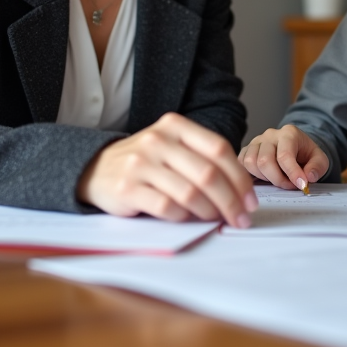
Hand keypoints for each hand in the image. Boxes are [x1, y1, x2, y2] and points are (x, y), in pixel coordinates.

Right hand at [77, 112, 257, 226]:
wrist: (96, 169)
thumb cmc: (145, 161)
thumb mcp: (171, 146)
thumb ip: (202, 159)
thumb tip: (241, 191)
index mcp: (175, 126)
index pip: (219, 150)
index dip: (240, 178)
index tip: (251, 201)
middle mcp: (158, 141)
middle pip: (209, 174)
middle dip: (231, 201)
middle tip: (241, 219)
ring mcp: (141, 163)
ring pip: (190, 193)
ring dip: (210, 212)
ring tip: (217, 220)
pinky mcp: (128, 188)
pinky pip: (167, 208)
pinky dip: (185, 217)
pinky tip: (189, 219)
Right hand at [238, 125, 328, 190]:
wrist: (296, 148)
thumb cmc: (306, 154)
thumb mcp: (320, 159)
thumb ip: (317, 167)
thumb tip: (308, 177)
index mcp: (288, 133)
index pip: (284, 155)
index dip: (292, 173)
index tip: (300, 185)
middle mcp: (270, 135)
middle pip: (265, 161)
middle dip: (278, 179)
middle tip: (289, 185)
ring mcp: (256, 142)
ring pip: (251, 163)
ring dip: (264, 178)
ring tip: (278, 179)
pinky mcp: (246, 150)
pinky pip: (242, 164)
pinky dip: (252, 174)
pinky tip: (265, 177)